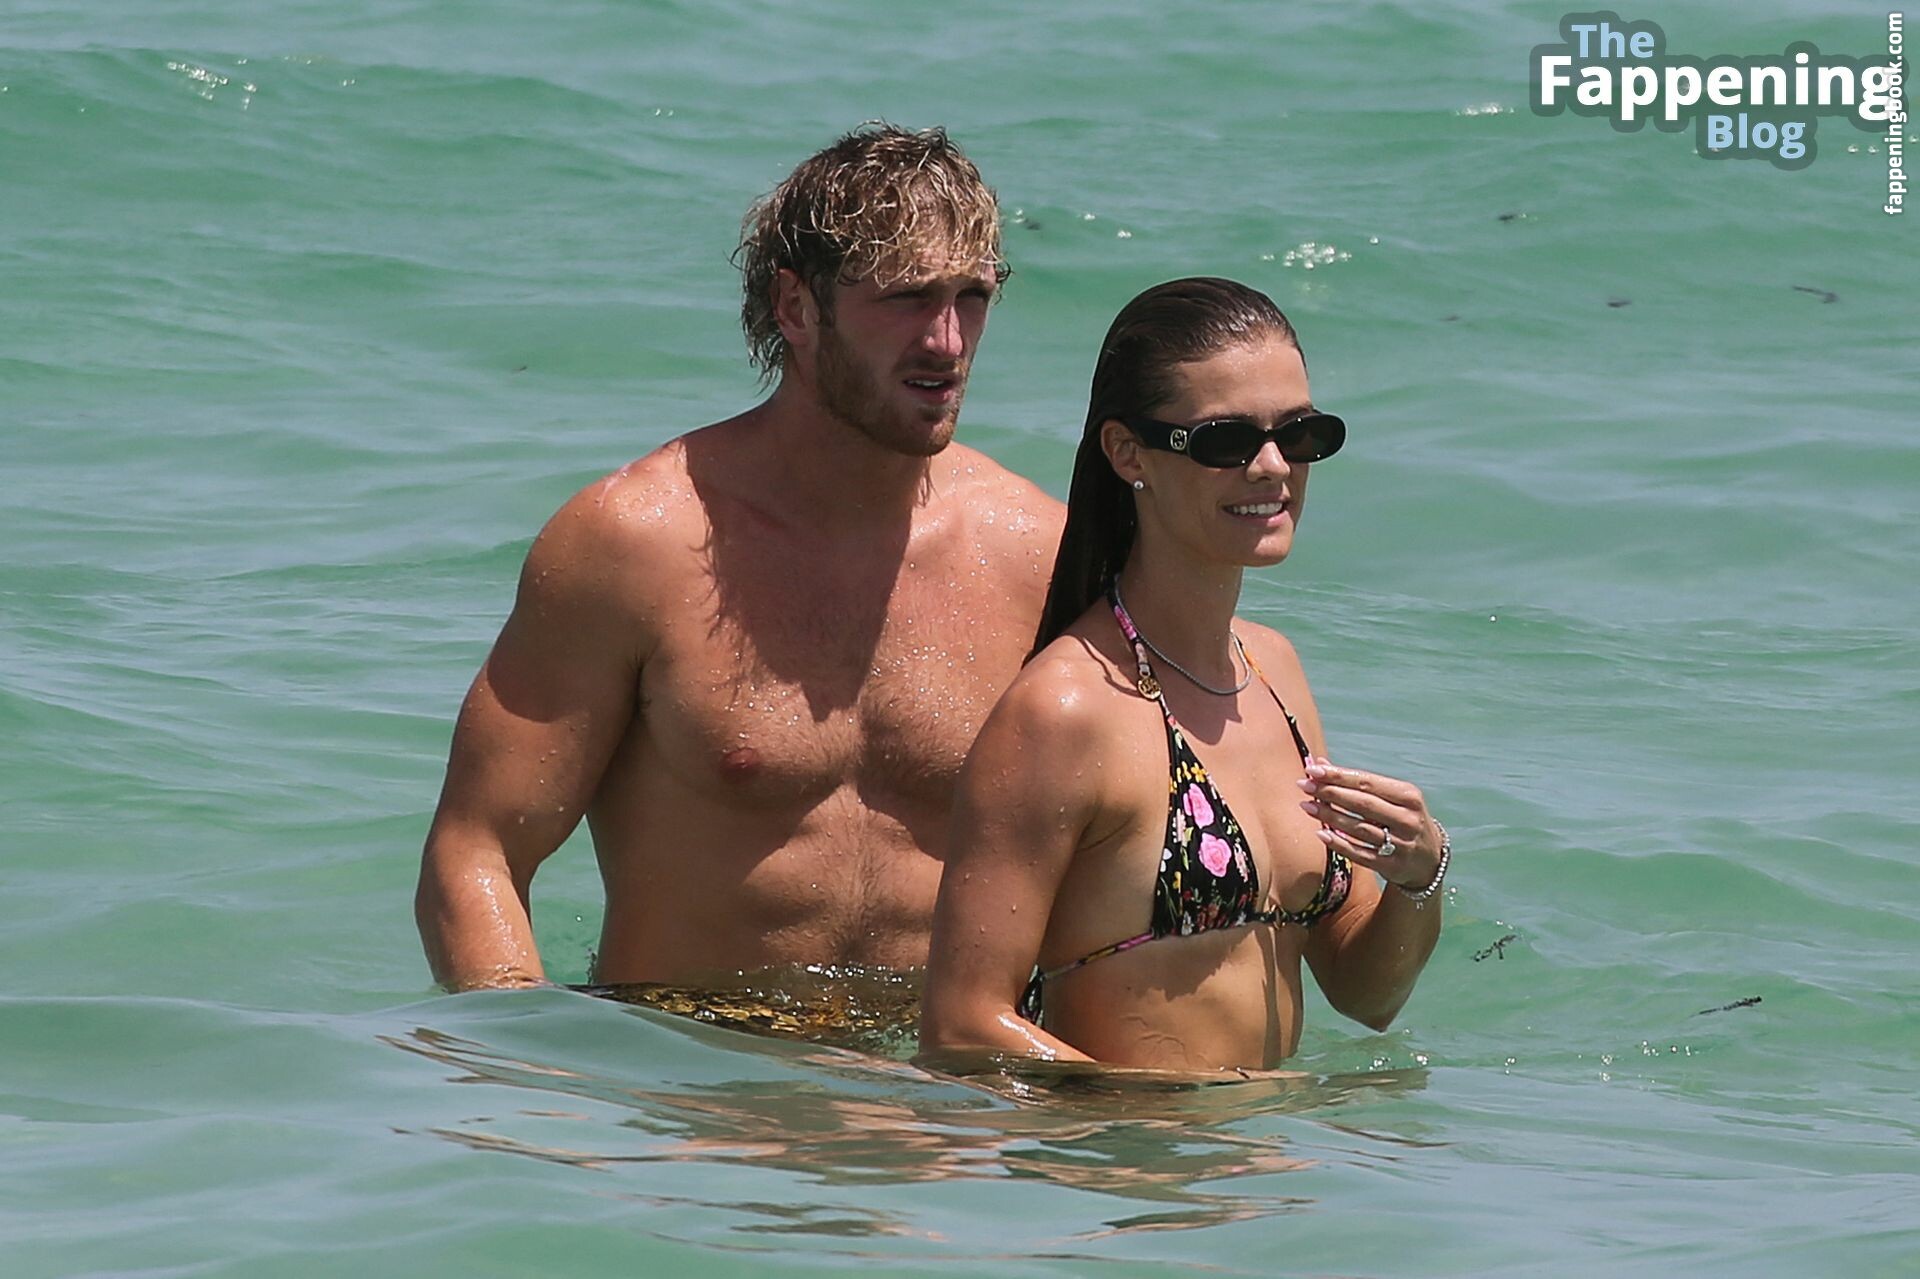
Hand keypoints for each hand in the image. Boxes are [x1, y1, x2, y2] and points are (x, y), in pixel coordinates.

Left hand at [1295, 756, 1443, 892]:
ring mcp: (1402, 844)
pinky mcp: (1393, 866)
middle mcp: (1408, 818)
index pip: (1368, 782)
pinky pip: (1360, 854)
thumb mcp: (1390, 797)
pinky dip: (1339, 844)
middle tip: (1303, 785)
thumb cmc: (1401, 818)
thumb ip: (1356, 782)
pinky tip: (1321, 834)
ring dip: (1330, 816)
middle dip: (1330, 793)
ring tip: (1307, 806)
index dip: (1339, 775)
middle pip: (1363, 804)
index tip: (1313, 770)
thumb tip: (1319, 764)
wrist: (1429, 860)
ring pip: (1359, 828)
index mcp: (1408, 795)